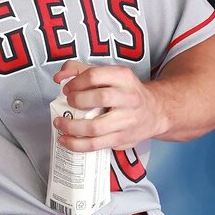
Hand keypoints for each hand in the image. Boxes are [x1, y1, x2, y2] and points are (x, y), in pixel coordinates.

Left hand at [52, 60, 169, 150]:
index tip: (67, 89)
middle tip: (68, 103)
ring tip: (60, 124)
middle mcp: (129, 98)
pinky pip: (96, 144)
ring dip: (71, 127)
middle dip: (76, 101)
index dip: (75, 82)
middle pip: (99, 98)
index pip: (95, 75)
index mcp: (124, 77)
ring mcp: (127, 121)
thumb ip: (79, 70)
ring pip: (95, 127)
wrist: (155, 111)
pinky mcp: (123, 139)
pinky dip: (77, 144)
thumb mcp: (107, 74)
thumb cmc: (124, 92)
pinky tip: (66, 140)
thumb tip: (59, 77)